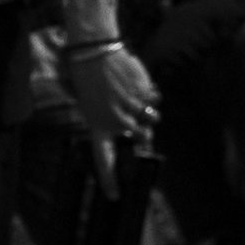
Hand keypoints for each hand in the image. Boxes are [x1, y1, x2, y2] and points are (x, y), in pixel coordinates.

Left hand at [64, 35, 158, 193]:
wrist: (94, 48)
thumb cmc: (89, 75)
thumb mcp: (92, 103)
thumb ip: (111, 122)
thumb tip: (139, 135)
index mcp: (98, 124)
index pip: (104, 159)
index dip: (109, 179)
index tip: (114, 196)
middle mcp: (117, 120)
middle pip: (141, 137)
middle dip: (144, 130)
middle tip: (137, 115)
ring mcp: (131, 107)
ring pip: (152, 120)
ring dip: (148, 112)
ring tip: (134, 94)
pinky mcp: (143, 92)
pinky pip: (154, 100)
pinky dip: (149, 93)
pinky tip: (136, 81)